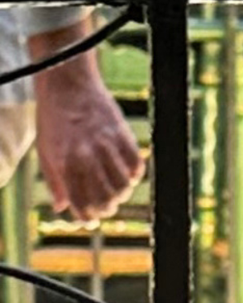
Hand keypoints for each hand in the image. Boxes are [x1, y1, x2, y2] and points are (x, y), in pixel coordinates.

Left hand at [33, 36, 141, 222]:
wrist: (67, 84)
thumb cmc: (53, 119)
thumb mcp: (45, 150)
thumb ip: (55, 181)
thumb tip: (62, 207)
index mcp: (64, 162)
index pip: (81, 202)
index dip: (87, 216)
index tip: (90, 218)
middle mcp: (86, 156)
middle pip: (106, 198)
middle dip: (107, 208)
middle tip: (106, 206)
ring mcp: (106, 144)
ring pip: (124, 185)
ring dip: (122, 193)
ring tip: (118, 191)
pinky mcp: (122, 133)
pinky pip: (136, 165)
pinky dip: (134, 175)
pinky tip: (127, 173)